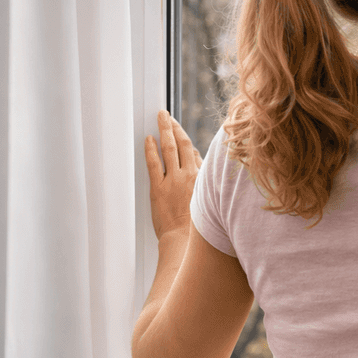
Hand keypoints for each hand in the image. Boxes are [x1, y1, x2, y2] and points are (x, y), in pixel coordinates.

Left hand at [144, 110, 202, 240]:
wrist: (185, 241)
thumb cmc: (199, 228)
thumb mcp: (209, 203)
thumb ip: (206, 185)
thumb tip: (203, 171)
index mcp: (205, 179)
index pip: (196, 153)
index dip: (186, 141)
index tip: (180, 132)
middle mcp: (191, 175)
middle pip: (184, 144)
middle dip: (175, 128)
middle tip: (167, 115)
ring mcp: (174, 180)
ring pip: (170, 148)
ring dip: (165, 130)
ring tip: (161, 117)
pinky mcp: (159, 188)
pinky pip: (155, 163)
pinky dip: (151, 149)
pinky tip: (148, 139)